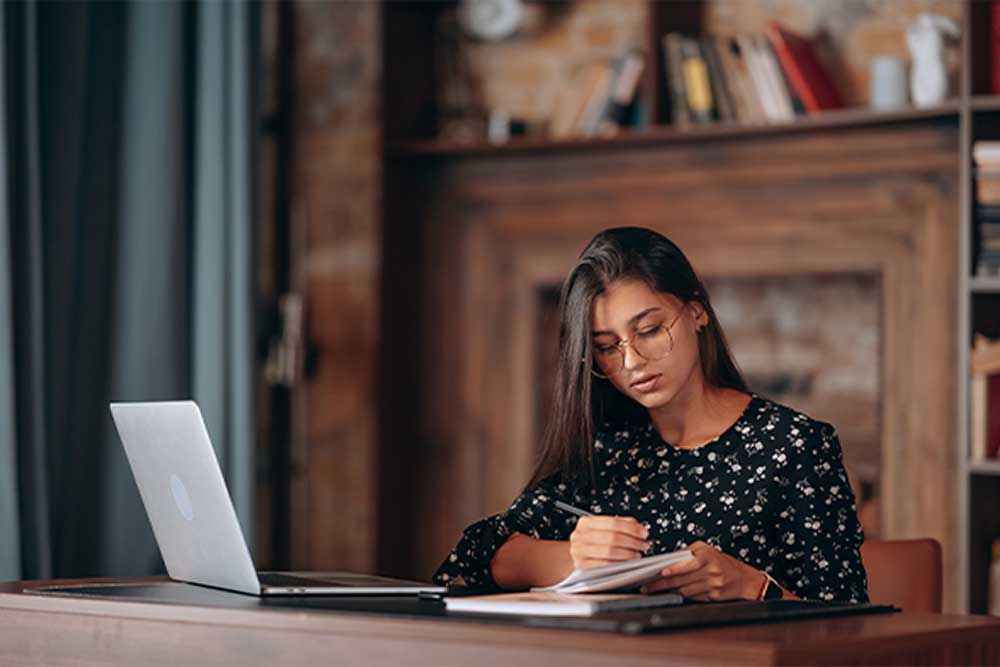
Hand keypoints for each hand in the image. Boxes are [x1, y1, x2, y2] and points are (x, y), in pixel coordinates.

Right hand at [568, 515, 650, 568]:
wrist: (575, 559)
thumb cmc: (592, 544)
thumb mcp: (602, 530)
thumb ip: (620, 525)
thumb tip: (639, 527)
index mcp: (585, 523)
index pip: (613, 522)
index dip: (631, 528)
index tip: (643, 533)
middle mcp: (580, 536)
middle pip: (612, 537)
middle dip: (633, 542)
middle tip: (644, 545)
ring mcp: (579, 552)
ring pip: (609, 552)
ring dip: (628, 554)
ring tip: (637, 555)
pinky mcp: (582, 567)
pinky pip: (605, 566)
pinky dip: (619, 565)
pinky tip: (627, 564)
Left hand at [640, 540, 763, 600]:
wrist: (743, 579)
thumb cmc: (720, 562)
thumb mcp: (706, 551)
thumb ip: (687, 554)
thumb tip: (667, 561)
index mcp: (706, 555)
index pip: (687, 563)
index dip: (673, 569)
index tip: (659, 572)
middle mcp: (710, 569)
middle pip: (681, 578)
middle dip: (661, 583)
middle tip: (646, 586)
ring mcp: (712, 584)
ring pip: (684, 589)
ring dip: (668, 591)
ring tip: (653, 590)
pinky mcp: (713, 596)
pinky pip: (692, 596)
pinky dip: (680, 595)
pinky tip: (671, 593)